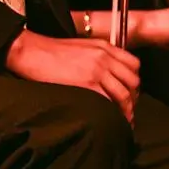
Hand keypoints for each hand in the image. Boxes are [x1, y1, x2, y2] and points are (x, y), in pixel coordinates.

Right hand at [5, 29, 140, 123]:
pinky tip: (112, 120)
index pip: (134, 64)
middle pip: (133, 81)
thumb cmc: (53, 52)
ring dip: (127, 111)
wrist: (34, 52)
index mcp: (105, 47)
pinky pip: (108, 101)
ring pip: (124, 94)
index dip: (135, 81)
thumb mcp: (82, 47)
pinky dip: (114, 113)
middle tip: (129, 110)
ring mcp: (97, 70)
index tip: (131, 93)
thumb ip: (99, 56)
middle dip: (134, 98)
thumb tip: (109, 75)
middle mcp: (105, 57)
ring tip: (125, 121)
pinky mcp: (87, 83)